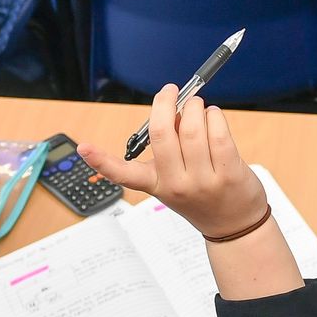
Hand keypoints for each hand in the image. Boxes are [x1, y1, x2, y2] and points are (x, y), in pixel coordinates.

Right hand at [79, 87, 267, 239]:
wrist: (233, 226)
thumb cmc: (202, 196)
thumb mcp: (174, 180)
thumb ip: (169, 148)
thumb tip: (172, 110)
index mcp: (156, 184)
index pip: (123, 175)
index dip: (100, 161)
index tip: (83, 148)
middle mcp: (176, 184)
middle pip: (162, 133)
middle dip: (166, 102)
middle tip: (171, 91)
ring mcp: (203, 180)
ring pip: (192, 128)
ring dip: (194, 106)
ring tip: (197, 106)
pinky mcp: (229, 173)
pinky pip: (218, 132)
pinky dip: (214, 116)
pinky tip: (212, 116)